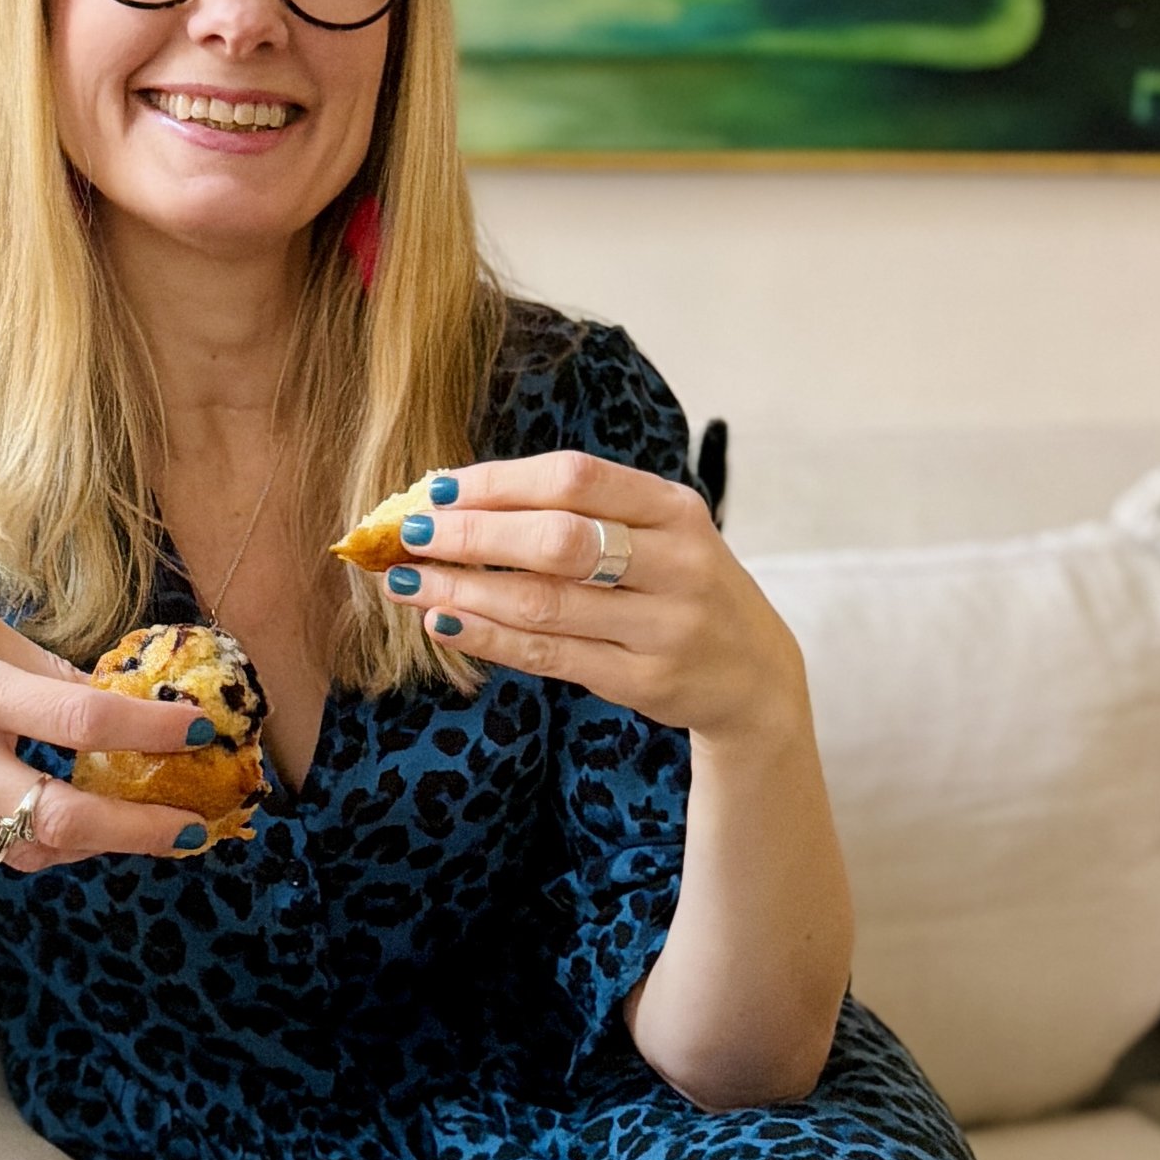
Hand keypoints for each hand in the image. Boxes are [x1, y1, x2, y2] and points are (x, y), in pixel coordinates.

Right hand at [0, 575, 218, 869]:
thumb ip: (36, 667)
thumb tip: (108, 698)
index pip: (80, 719)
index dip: (150, 731)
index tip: (200, 730)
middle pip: (66, 814)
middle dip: (142, 831)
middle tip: (197, 828)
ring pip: (32, 845)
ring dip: (99, 844)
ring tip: (147, 827)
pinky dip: (43, 837)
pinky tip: (75, 816)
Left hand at [378, 452, 807, 743]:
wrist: (753, 674)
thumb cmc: (678, 587)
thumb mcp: (657, 533)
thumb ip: (579, 513)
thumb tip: (456, 500)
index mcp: (674, 509)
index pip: (576, 478)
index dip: (500, 481)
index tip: (437, 488)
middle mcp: (677, 563)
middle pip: (557, 539)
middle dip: (472, 535)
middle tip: (407, 535)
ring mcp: (664, 627)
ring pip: (545, 603)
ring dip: (464, 590)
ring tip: (407, 581)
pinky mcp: (646, 681)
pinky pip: (550, 656)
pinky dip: (489, 637)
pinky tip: (446, 621)